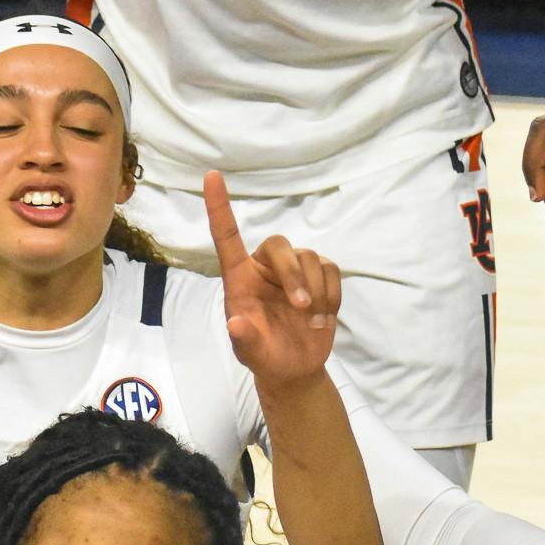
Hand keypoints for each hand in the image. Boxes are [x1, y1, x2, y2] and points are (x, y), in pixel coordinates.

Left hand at [206, 171, 339, 388]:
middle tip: (301, 307)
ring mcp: (295, 272)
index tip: (211, 176)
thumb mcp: (251, 354)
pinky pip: (333, 271)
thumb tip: (237, 324)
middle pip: (280, 245)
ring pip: (311, 257)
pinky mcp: (321, 279)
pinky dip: (332, 296)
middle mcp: (265, 268)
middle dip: (294, 274)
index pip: (226, 236)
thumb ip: (245, 340)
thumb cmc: (264, 355)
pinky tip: (324, 319)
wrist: (295, 369)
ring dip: (316, 291)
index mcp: (240, 278)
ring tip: (313, 322)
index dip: (219, 206)